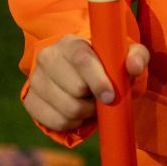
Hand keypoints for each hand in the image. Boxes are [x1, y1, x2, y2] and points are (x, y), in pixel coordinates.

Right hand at [23, 34, 148, 131]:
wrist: (81, 71)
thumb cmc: (108, 61)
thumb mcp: (126, 55)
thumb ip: (136, 56)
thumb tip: (134, 67)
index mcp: (72, 42)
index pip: (82, 60)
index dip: (97, 81)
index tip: (110, 96)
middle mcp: (48, 57)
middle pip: (74, 88)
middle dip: (93, 98)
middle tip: (102, 97)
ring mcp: (35, 79)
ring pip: (65, 108)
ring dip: (85, 112)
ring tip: (91, 103)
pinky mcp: (29, 100)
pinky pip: (54, 122)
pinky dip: (71, 123)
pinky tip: (78, 112)